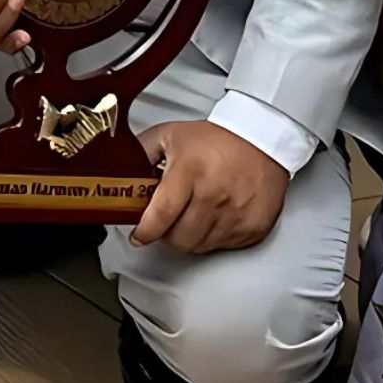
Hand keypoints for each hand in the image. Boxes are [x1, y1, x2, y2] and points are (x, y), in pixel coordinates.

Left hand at [134, 119, 284, 256]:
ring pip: (199, 247)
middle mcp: (213, 195)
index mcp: (189, 172)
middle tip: (168, 221)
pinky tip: (215, 217)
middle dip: (167, 234)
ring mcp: (235, 214)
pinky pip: (223, 246)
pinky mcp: (252, 227)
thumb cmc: (218, 139)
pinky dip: (214, 237)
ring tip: (193, 214)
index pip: (161, 216)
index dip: (145, 231)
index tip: (139, 235)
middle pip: (178, 239)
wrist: (263, 140)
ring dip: (190, 236)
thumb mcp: (171, 136)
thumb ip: (141, 152)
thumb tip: (119, 170)